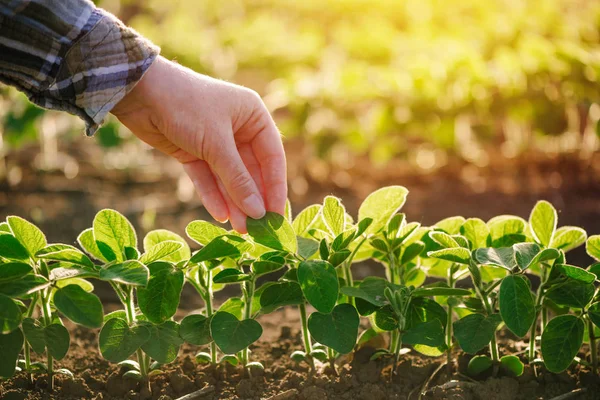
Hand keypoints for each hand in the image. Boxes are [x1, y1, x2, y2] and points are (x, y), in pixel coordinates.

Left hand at [111, 56, 286, 232]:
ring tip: (240, 229)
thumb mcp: (216, 144)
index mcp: (254, 116)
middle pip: (251, 171)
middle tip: (258, 229)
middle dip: (252, 199)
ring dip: (234, 202)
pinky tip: (220, 215)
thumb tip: (258, 212)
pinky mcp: (193, 151)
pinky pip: (208, 178)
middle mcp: (238, 128)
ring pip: (229, 178)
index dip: (275, 187)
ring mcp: (215, 142)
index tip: (277, 215)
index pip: (272, 157)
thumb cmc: (186, 106)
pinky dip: (213, 195)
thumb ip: (238, 179)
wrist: (139, 92)